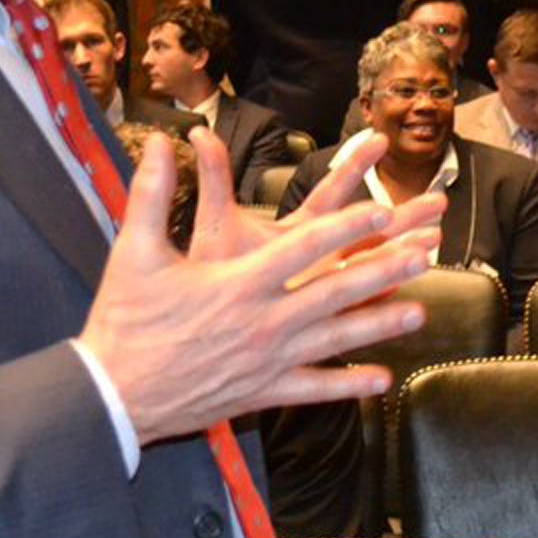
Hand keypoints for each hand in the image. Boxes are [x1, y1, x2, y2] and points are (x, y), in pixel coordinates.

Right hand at [80, 127, 442, 443]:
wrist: (113, 394)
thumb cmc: (124, 320)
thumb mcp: (134, 250)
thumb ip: (153, 192)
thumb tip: (165, 143)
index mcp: (239, 281)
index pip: (306, 246)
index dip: (348, 226)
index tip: (382, 210)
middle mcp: (264, 320)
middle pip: (337, 289)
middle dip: (384, 267)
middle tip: (424, 252)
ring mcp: (268, 360)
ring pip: (338, 339)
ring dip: (381, 323)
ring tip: (420, 310)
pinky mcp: (262, 392)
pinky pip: (315, 389)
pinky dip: (350, 386)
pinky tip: (382, 380)